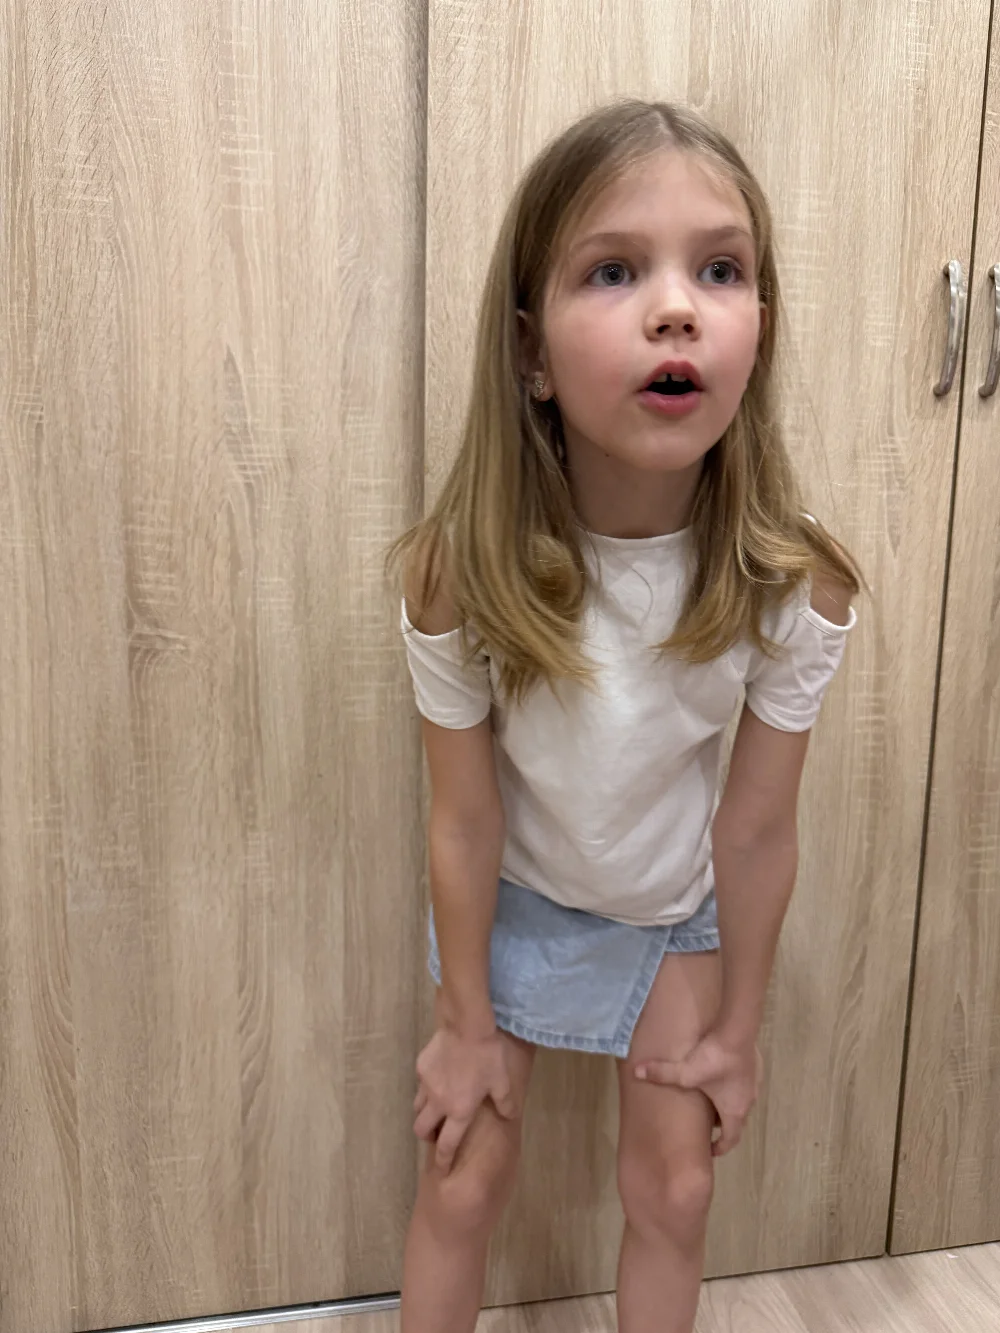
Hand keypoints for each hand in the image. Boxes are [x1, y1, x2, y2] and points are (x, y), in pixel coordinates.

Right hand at [413, 1026, 516, 1172]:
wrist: (466, 1026)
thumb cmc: (488, 1057)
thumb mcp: (503, 1082)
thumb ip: (505, 1103)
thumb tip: (509, 1116)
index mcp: (459, 1111)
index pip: (447, 1144)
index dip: (443, 1160)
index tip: (440, 1170)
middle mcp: (439, 1103)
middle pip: (422, 1130)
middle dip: (426, 1137)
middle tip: (435, 1133)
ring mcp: (426, 1085)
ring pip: (418, 1107)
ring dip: (425, 1112)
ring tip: (434, 1107)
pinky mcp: (421, 1067)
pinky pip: (421, 1083)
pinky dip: (427, 1086)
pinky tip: (438, 1077)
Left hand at [635, 1031, 762, 1156]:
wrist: (738, 1031)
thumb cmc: (714, 1060)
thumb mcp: (684, 1071)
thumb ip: (661, 1074)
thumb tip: (636, 1072)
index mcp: (734, 1111)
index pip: (731, 1140)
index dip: (719, 1148)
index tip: (709, 1151)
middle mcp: (748, 1102)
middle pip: (735, 1121)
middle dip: (720, 1125)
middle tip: (703, 1123)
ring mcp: (754, 1084)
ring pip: (740, 1102)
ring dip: (727, 1103)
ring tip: (710, 1097)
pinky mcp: (755, 1068)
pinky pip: (743, 1084)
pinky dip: (732, 1085)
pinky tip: (720, 1072)